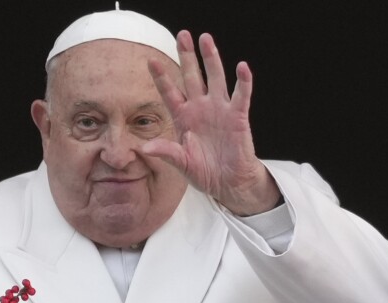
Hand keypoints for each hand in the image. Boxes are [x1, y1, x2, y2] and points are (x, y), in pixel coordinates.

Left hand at [142, 31, 281, 215]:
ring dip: (211, 59)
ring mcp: (219, 110)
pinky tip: (242, 67)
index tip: (151, 61)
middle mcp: (200, 108)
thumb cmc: (204, 172)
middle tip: (183, 35)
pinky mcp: (238, 117)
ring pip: (215, 78)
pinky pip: (241, 96)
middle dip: (187, 56)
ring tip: (206, 39)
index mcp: (183, 117)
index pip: (170, 93)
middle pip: (192, 76)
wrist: (228, 183)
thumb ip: (166, 152)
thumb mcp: (181, 164)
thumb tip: (145, 148)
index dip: (161, 77)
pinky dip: (243, 82)